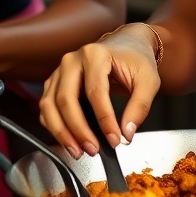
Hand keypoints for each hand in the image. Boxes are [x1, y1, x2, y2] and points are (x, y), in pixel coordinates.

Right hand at [39, 23, 160, 158]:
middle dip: (78, 130)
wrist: (126, 45)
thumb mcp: (148, 80)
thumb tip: (126, 134)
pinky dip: (54, 127)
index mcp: (95, 54)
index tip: (114, 140)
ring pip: (50, 105)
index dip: (104, 119)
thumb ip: (140, 106)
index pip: (95, 92)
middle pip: (66, 99)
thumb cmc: (136, 60)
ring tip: (78, 151)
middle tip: (93, 149)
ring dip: (61, 132)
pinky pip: (47, 109)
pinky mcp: (54, 83)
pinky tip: (69, 141)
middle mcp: (72, 61)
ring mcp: (60, 71)